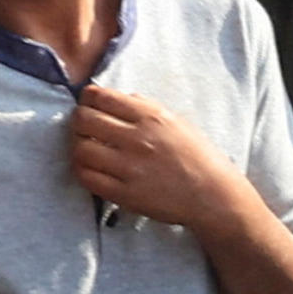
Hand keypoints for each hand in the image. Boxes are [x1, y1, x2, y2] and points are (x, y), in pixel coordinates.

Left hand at [68, 84, 249, 230]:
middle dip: (79, 121)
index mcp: (152, 117)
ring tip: (87, 149)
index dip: (88, 98)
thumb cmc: (200, 157)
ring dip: (79, 147)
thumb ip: (147, 108)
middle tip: (84, 128)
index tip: (88, 104)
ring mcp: (130, 167)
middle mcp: (138, 139)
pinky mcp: (124, 193)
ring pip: (81, 149)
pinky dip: (83, 170)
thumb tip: (118, 98)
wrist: (214, 196)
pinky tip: (91, 168)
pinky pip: (88, 177)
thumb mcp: (178, 122)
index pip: (102, 97)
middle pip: (84, 120)